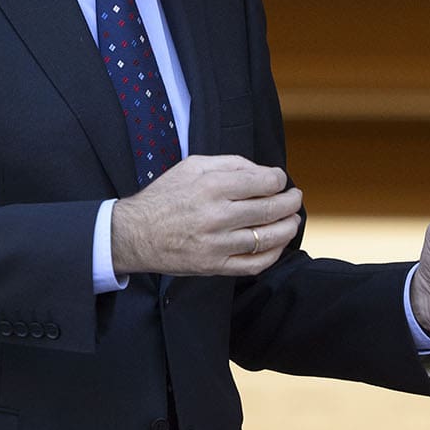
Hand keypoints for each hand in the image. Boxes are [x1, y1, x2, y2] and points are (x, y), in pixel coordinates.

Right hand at [110, 155, 302, 276]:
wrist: (134, 234)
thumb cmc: (165, 196)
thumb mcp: (192, 166)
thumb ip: (231, 163)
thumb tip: (264, 171)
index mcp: (212, 186)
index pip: (265, 182)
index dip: (280, 180)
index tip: (279, 180)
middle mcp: (217, 215)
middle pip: (271, 209)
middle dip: (291, 202)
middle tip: (295, 198)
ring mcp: (217, 244)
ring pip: (269, 238)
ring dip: (288, 227)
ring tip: (292, 220)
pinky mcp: (215, 266)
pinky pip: (255, 264)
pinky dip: (274, 254)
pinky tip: (278, 243)